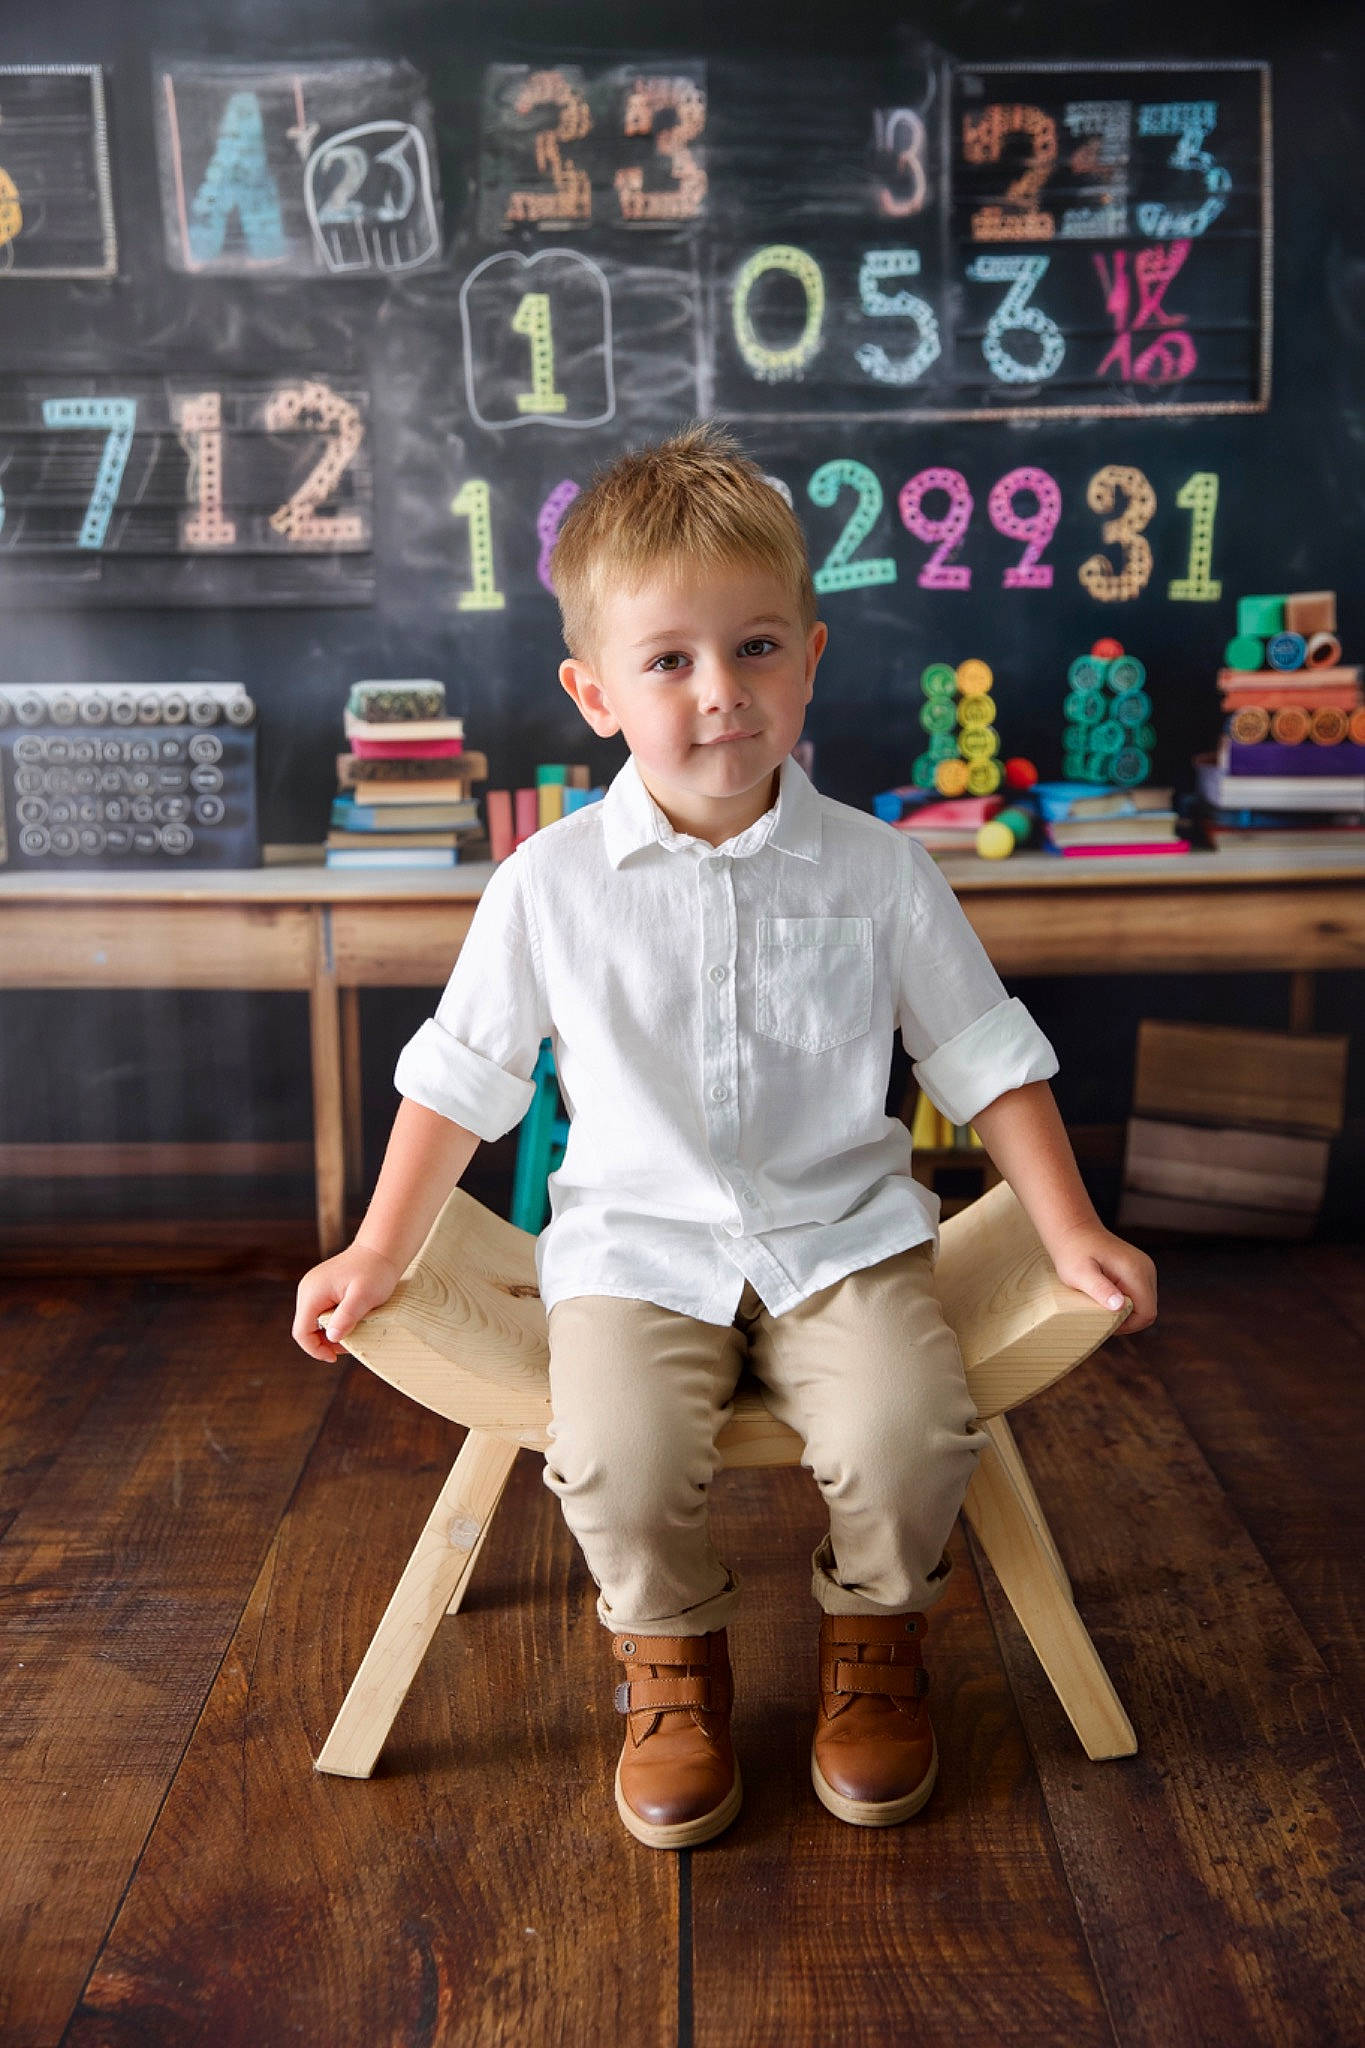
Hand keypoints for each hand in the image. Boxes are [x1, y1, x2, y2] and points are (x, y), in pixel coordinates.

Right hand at [292, 1242, 402, 1361]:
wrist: (380, 1249)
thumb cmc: (375, 1271)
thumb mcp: (364, 1296)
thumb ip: (347, 1315)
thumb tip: (332, 1337)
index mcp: (312, 1293)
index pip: (301, 1332)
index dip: (315, 1350)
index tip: (335, 1358)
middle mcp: (307, 1290)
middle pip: (306, 1328)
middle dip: (324, 1342)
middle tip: (350, 1345)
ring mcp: (313, 1288)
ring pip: (313, 1321)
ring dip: (331, 1332)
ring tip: (353, 1333)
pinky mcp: (322, 1288)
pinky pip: (321, 1312)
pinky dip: (333, 1322)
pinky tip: (351, 1322)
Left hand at [1047, 1223, 1156, 1334]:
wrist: (1074, 1229)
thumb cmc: (1073, 1252)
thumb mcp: (1079, 1273)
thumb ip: (1100, 1289)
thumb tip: (1119, 1306)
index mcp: (1136, 1272)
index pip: (1147, 1313)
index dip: (1128, 1326)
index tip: (1105, 1322)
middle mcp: (1146, 1269)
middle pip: (1147, 1310)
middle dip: (1126, 1319)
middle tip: (1099, 1314)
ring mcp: (1144, 1268)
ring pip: (1143, 1303)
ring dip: (1125, 1310)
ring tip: (1101, 1303)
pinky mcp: (1139, 1269)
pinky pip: (1138, 1294)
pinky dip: (1124, 1300)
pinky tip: (1105, 1295)